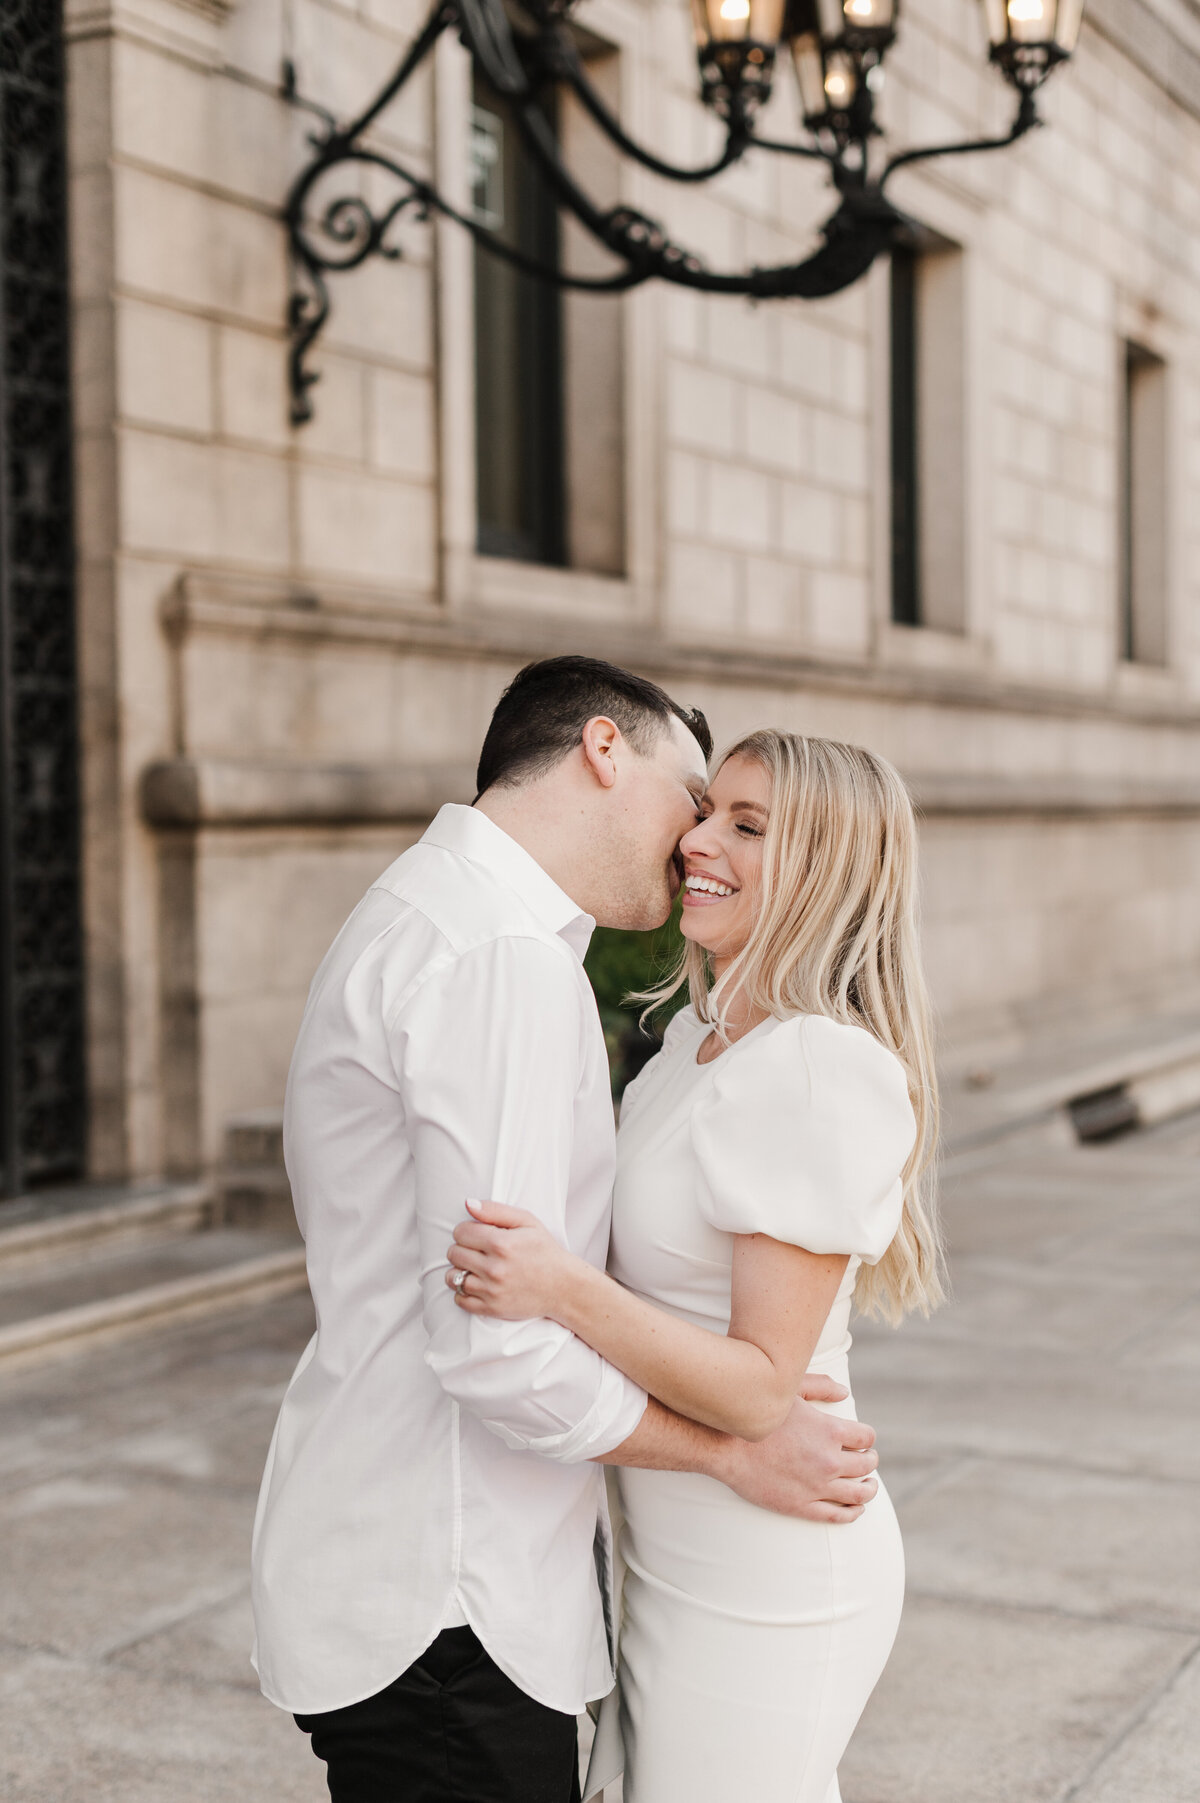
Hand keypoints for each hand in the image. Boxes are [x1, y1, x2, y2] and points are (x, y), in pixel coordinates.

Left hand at [446, 1200, 577, 1320]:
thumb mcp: (527, 1221)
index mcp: (502, 1243)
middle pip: (454, 1253)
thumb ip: (495, 1210)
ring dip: (460, 1271)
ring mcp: (492, 1290)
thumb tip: (468, 1204)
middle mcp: (495, 1268)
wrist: (563, 1286)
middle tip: (477, 1250)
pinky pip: (460, 1300)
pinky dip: (463, 1292)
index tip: (477, 1234)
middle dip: (462, 1249)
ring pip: (453, 1278)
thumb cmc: (544, 1251)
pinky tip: (476, 1284)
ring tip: (474, 1267)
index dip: (466, 1230)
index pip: (460, 1232)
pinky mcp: (491, 1308)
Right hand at [715, 1394, 878, 1523]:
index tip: (863, 1439)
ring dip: (868, 1488)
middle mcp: (828, 1460)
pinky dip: (853, 1512)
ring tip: (868, 1485)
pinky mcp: (801, 1507)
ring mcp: (816, 1487)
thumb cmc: (756, 1415)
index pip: (866, 1437)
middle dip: (869, 1460)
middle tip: (867, 1458)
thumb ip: (821, 1386)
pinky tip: (855, 1507)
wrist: (725, 1446)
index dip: (867, 1437)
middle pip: (866, 1465)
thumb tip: (844, 1393)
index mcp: (829, 1430)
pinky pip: (838, 1515)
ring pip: (858, 1493)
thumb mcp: (789, 1391)